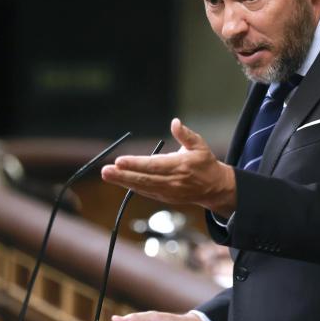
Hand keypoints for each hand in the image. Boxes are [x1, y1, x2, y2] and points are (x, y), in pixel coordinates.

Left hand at [101, 118, 235, 216]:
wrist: (214, 188)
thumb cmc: (205, 163)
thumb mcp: (200, 145)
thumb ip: (186, 134)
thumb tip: (175, 122)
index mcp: (181, 166)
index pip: (154, 165)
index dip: (135, 164)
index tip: (119, 161)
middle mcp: (173, 181)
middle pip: (144, 179)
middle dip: (123, 175)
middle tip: (105, 171)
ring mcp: (168, 192)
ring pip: (142, 187)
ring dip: (123, 181)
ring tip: (107, 175)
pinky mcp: (165, 198)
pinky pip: (145, 192)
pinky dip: (132, 186)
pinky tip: (120, 180)